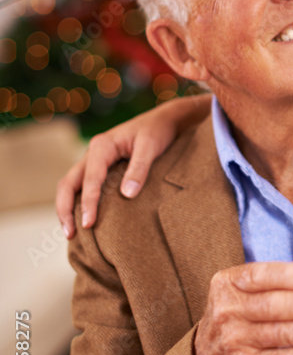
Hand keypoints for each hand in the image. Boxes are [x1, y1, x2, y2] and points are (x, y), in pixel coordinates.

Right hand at [56, 93, 210, 237]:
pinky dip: (76, 202)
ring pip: (71, 185)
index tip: (89, 224)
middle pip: (68, 183)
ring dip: (67, 208)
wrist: (164, 120)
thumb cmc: (157, 131)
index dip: (88, 202)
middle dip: (65, 209)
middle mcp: (93, 152)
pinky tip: (82, 219)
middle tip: (70, 234)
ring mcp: (94, 160)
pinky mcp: (100, 167)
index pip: (90, 178)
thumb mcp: (151, 147)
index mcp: (102, 146)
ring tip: (70, 233)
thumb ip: (140, 168)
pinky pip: (82, 185)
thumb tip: (127, 195)